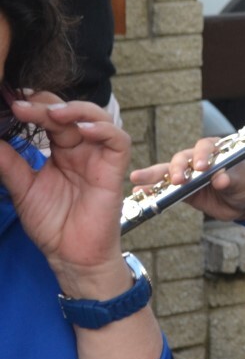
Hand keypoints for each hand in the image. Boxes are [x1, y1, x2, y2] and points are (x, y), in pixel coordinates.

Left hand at [0, 94, 130, 296]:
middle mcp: (80, 150)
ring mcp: (98, 158)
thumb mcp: (22, 188)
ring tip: (53, 113)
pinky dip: (104, 130)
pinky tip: (83, 130)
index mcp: (60, 151)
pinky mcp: (114, 170)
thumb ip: (10, 163)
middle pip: (70, 114)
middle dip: (47, 105)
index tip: (10, 104)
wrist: (71, 254)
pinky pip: (118, 141)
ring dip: (78, 111)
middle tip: (23, 106)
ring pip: (98, 119)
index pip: (49, 119)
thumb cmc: (51, 224)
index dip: (33, 107)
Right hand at [129, 136, 244, 220]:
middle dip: (177, 168)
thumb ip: (232, 179)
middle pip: (182, 158)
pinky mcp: (182, 190)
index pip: (205, 146)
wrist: (244, 202)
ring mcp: (188, 174)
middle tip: (178, 179)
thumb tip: (221, 179)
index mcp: (216, 150)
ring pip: (168, 172)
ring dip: (153, 175)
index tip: (201, 166)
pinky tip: (139, 191)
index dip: (201, 155)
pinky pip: (165, 189)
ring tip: (137, 178)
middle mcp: (198, 159)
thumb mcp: (242, 181)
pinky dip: (152, 190)